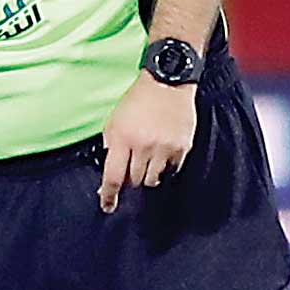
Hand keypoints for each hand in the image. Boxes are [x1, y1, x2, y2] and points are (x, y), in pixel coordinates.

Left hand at [99, 75, 198, 211]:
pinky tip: (162, 154)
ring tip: (148, 159)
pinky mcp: (181, 147)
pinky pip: (171, 170)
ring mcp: (164, 148)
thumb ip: (111, 145)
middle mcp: (143, 146)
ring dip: (147, 175)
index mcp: (122, 139)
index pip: (113, 177)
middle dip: (130, 179)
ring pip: (153, 179)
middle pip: (134, 181)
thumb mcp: (114, 120)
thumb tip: (109, 173)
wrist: (167, 83)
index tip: (107, 206)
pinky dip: (165, 167)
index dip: (108, 195)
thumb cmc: (137, 101)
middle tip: (132, 166)